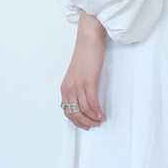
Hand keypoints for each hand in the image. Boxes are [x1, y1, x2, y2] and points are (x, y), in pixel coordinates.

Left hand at [60, 12, 106, 129]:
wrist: (88, 42)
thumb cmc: (84, 57)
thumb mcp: (77, 76)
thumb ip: (77, 88)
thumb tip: (84, 102)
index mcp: (65, 88)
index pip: (67, 111)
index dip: (76, 121)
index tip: (85, 125)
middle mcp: (69, 88)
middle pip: (74, 113)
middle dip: (84, 122)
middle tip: (94, 125)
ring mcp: (78, 85)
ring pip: (84, 109)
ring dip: (93, 118)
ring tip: (100, 120)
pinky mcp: (88, 81)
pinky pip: (92, 101)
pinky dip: (97, 110)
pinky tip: (102, 115)